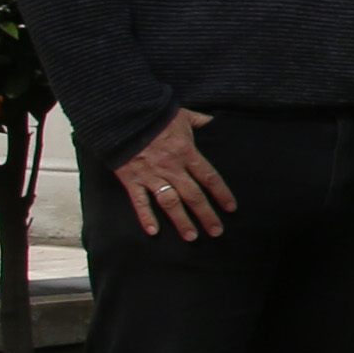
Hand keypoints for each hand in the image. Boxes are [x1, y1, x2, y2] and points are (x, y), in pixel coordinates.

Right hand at [116, 109, 235, 241]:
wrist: (122, 115)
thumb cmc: (154, 115)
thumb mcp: (183, 115)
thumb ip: (200, 122)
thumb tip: (214, 122)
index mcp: (186, 152)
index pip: (209, 177)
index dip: (221, 194)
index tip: (231, 209)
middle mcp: (171, 167)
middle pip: (193, 195)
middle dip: (206, 215)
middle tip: (216, 232)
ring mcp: (151, 175)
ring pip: (170, 203)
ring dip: (181, 221)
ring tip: (192, 237)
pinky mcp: (131, 179)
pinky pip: (139, 201)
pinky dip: (145, 217)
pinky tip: (153, 232)